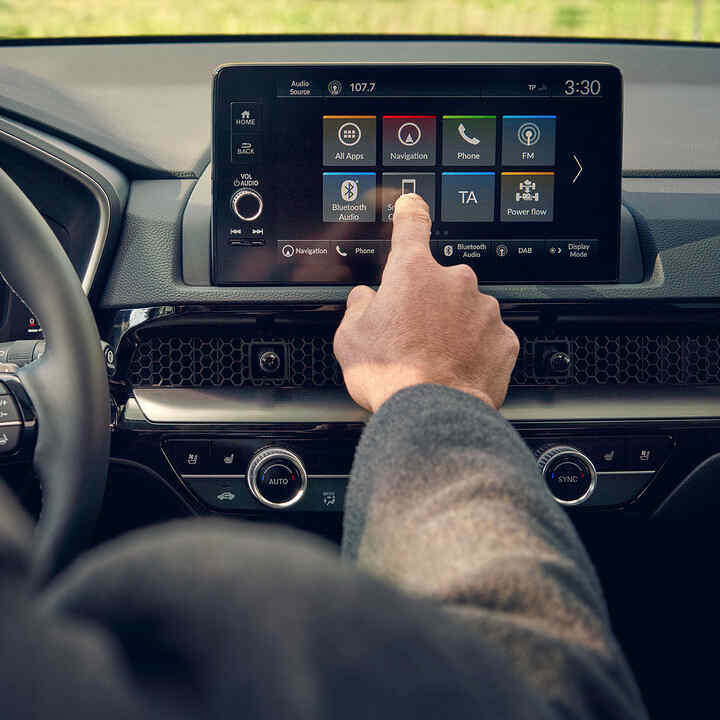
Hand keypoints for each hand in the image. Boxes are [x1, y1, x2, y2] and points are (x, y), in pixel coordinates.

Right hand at [333, 193, 518, 412]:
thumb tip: (366, 299)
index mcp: (413, 273)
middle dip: (427, 302)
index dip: (411, 211)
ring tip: (432, 359)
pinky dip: (474, 348)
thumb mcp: (351, 337)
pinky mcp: (504, 339)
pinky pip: (487, 337)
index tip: (414, 203)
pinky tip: (456, 369)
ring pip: (466, 310)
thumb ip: (359, 307)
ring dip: (452, 326)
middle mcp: (454, 282)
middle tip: (411, 335)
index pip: (412, 227)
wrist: (432, 412)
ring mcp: (484, 310)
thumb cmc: (390, 373)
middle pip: (439, 282)